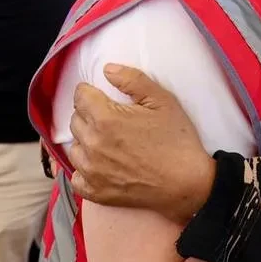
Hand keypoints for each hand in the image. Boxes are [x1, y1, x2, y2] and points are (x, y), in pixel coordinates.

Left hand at [69, 64, 215, 221]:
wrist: (187, 183)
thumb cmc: (177, 140)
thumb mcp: (163, 101)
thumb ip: (133, 80)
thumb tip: (107, 69)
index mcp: (106, 118)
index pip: (80, 96)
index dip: (90, 92)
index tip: (102, 96)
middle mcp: (92, 144)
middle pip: (75, 120)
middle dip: (88, 114)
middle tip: (110, 118)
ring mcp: (91, 170)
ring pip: (73, 147)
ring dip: (85, 141)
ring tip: (106, 142)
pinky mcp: (95, 191)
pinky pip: (75, 177)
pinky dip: (83, 170)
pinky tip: (100, 166)